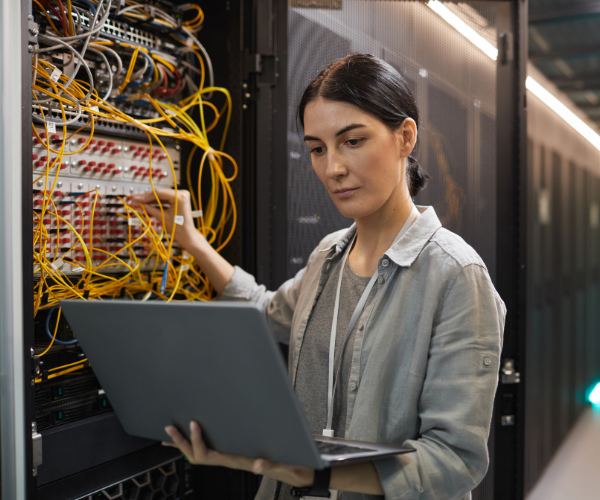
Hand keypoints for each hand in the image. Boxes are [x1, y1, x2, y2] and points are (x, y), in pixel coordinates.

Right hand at [128, 188, 200, 249]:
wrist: (187, 236)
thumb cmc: (178, 228)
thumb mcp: (161, 216)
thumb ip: (148, 208)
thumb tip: (136, 202)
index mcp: (180, 196)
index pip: (158, 193)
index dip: (145, 196)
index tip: (134, 197)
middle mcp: (182, 193)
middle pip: (159, 193)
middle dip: (146, 198)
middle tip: (133, 199)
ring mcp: (181, 195)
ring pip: (161, 196)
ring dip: (150, 200)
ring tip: (138, 202)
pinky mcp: (179, 199)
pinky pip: (165, 199)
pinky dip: (156, 202)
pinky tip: (146, 204)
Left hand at [163, 422, 314, 487]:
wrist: (296, 473)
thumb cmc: (289, 465)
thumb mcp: (282, 463)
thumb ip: (270, 464)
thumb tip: (258, 466)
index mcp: (237, 460)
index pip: (209, 454)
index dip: (198, 441)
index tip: (194, 424)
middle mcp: (230, 460)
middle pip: (198, 456)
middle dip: (182, 442)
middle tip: (170, 427)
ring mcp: (231, 459)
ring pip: (202, 454)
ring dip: (185, 444)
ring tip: (173, 432)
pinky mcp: (235, 455)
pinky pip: (211, 451)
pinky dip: (197, 444)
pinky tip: (192, 438)